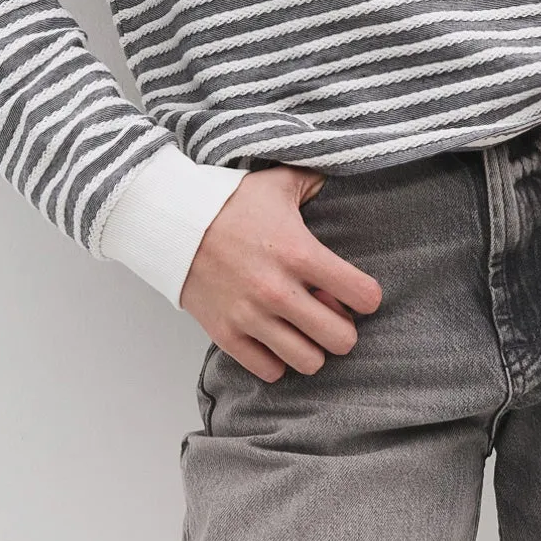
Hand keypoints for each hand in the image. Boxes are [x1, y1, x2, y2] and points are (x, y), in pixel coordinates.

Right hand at [179, 164, 383, 382]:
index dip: (367, 296)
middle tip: (331, 314)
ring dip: (312, 347)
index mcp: (299, 253)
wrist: (173, 221)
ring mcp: (251, 317)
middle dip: (344, 328)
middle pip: (341, 340)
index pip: (363, 295)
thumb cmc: (229, 202)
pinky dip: (277, 360)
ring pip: (309, 363)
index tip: (358, 292)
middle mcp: (278, 291)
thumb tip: (342, 169)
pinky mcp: (226, 334)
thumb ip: (316, 180)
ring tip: (303, 329)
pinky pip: (270, 371)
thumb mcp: (279, 183)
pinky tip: (275, 337)